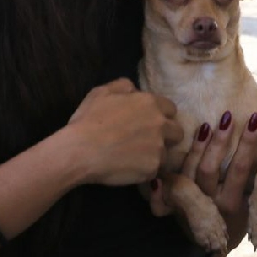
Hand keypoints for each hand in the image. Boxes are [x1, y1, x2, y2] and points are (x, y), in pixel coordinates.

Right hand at [64, 78, 182, 186]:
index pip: (171, 109)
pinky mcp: (153, 168)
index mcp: (150, 103)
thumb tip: (134, 89)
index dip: (161, 116)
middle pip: (177, 132)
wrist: (79, 151)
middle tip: (147, 141)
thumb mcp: (101, 92)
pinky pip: (155, 170)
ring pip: (167, 153)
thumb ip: (123, 86)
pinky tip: (129, 169)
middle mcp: (160, 124)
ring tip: (135, 158)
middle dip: (166, 136)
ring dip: (155, 154)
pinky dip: (145, 170)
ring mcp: (158, 147)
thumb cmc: (88, 120)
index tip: (149, 123)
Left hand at [156, 111, 256, 250]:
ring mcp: (191, 201)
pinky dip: (184, 156)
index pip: (241, 170)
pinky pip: (177, 175)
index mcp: (235, 205)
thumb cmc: (239, 222)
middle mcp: (212, 203)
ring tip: (212, 123)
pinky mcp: (175, 200)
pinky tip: (193, 135)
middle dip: (223, 140)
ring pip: (195, 169)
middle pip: (213, 168)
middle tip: (230, 116)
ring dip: (203, 145)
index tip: (254, 121)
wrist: (204, 250)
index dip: (248, 145)